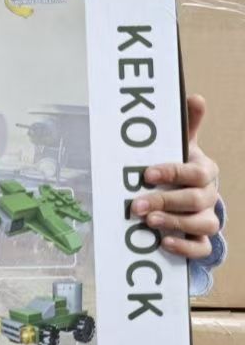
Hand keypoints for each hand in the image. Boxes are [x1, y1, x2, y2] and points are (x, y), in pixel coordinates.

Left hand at [131, 94, 219, 258]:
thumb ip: (186, 125)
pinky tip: (164, 244)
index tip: (147, 174)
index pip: (194, 172)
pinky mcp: (201, 239)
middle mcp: (208, 195)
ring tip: (149, 223)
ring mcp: (207, 218)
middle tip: (137, 205)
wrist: (189, 196)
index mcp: (203, 171)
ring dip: (175, 224)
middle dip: (166, 202)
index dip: (172, 173)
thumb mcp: (181, 146)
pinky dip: (185, 248)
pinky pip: (201, 248)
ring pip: (203, 224)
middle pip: (195, 200)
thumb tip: (195, 96)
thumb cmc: (181, 168)